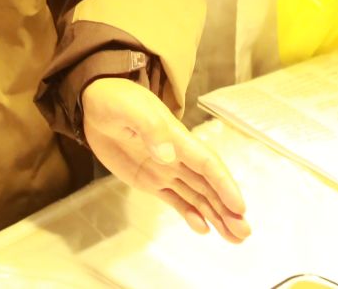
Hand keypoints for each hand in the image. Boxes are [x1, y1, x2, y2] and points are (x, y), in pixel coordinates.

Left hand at [82, 78, 250, 242]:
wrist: (94, 102)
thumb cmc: (114, 99)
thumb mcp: (130, 108)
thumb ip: (150, 129)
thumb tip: (168, 157)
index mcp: (177, 138)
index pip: (207, 164)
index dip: (224, 185)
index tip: (239, 207)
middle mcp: (177, 156)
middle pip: (208, 185)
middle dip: (227, 208)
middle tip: (244, 233)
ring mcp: (165, 169)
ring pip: (197, 195)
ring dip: (216, 215)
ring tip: (234, 239)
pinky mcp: (150, 179)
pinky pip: (175, 199)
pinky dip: (190, 214)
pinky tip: (203, 229)